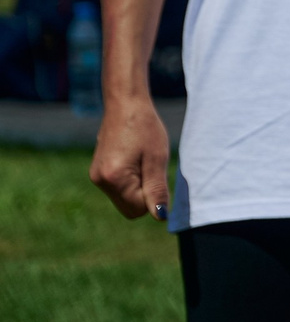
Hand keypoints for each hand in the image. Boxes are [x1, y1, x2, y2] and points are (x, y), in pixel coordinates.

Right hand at [89, 93, 170, 220]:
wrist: (125, 105)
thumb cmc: (145, 128)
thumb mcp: (157, 158)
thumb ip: (157, 189)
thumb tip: (160, 216)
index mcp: (114, 178)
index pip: (138, 209)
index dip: (153, 196)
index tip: (158, 173)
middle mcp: (100, 182)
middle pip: (129, 209)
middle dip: (144, 195)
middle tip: (151, 167)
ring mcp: (96, 178)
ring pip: (124, 199)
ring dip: (138, 187)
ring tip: (142, 160)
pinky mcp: (97, 173)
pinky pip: (118, 189)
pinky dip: (130, 181)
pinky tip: (134, 160)